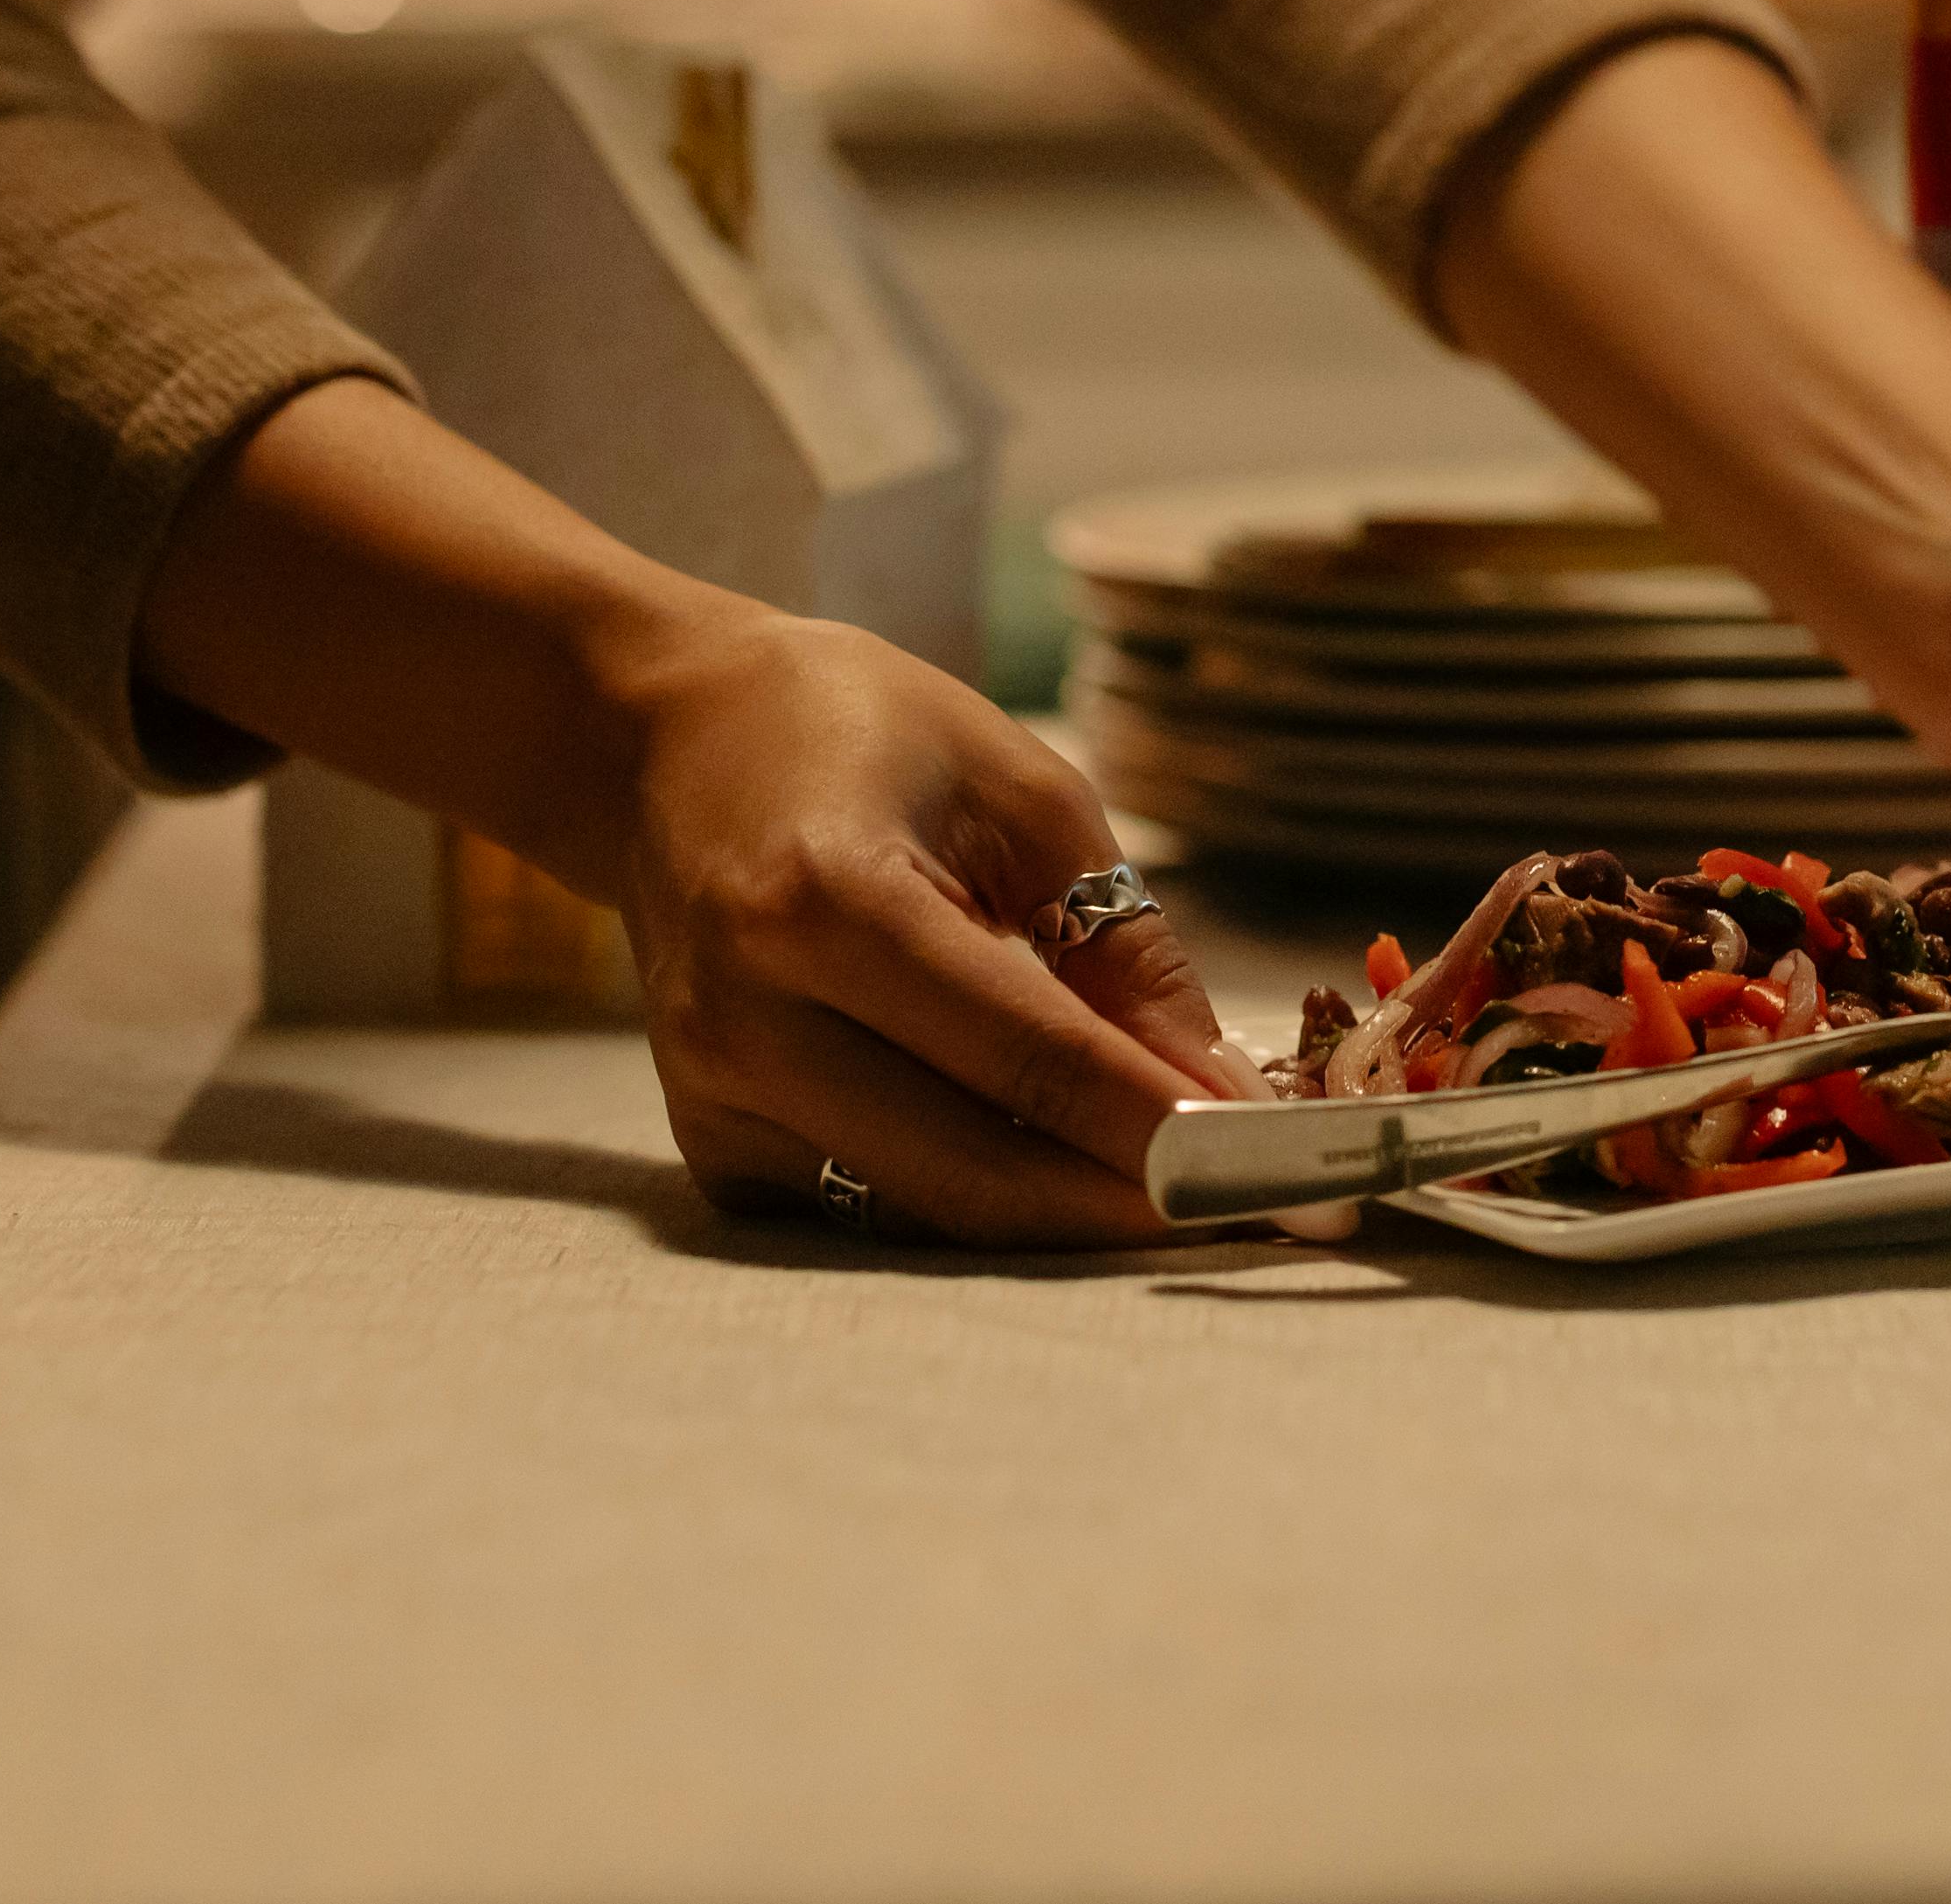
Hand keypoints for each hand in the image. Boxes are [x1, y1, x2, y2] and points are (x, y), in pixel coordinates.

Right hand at [605, 606, 1263, 1248]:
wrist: (666, 742)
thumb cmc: (863, 735)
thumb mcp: (1024, 793)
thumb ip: (1123, 948)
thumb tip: (1219, 1093)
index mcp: (826, 901)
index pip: (1028, 1054)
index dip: (1162, 1124)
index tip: (1284, 1174)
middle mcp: (749, 1017)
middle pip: (978, 1165)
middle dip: (1134, 1201)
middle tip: (1267, 1210)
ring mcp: (715, 1097)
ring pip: (933, 1212)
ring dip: (1073, 1217)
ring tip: (1197, 1192)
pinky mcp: (713, 1146)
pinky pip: (878, 1207)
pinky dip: (986, 1197)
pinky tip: (1070, 1166)